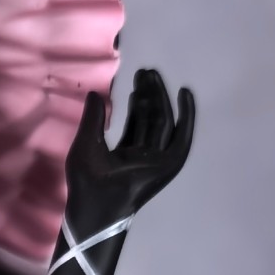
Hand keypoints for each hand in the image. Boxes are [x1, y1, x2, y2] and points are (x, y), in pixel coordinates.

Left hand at [65, 68, 194, 226]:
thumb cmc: (86, 180)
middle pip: (151, 118)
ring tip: (154, 75)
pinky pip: (182, 137)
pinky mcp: (169, 164)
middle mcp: (144, 155)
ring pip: (163, 122)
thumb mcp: (86, 142)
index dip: (137, 101)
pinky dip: (187, 116)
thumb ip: (92, 118)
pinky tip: (184, 94)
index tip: (136, 81)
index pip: (136, 121)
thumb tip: (93, 93)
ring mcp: (157, 160)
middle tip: (146, 72)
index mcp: (125, 153)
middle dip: (149, 94)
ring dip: (161, 98)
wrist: (96, 203)